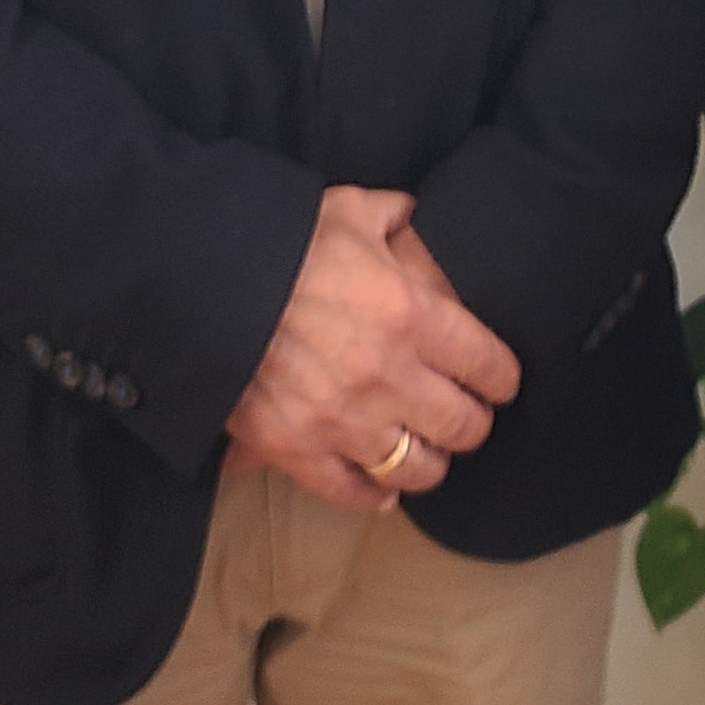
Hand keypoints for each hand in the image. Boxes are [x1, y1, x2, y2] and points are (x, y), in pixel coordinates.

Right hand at [223, 186, 521, 511]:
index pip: (489, 366)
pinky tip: (385, 487)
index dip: (504, 378)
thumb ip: (392, 215)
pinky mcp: (297, 449)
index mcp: (410, 314)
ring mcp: (343, 420)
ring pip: (417, 469)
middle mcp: (387, 376)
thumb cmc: (280, 243)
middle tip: (466, 415)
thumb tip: (412, 214)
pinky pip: (352, 492)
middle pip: (463, 426)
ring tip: (427, 449)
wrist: (201, 284)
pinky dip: (374, 494)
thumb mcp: (347, 209)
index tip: (501, 382)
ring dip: (429, 461)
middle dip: (473, 423)